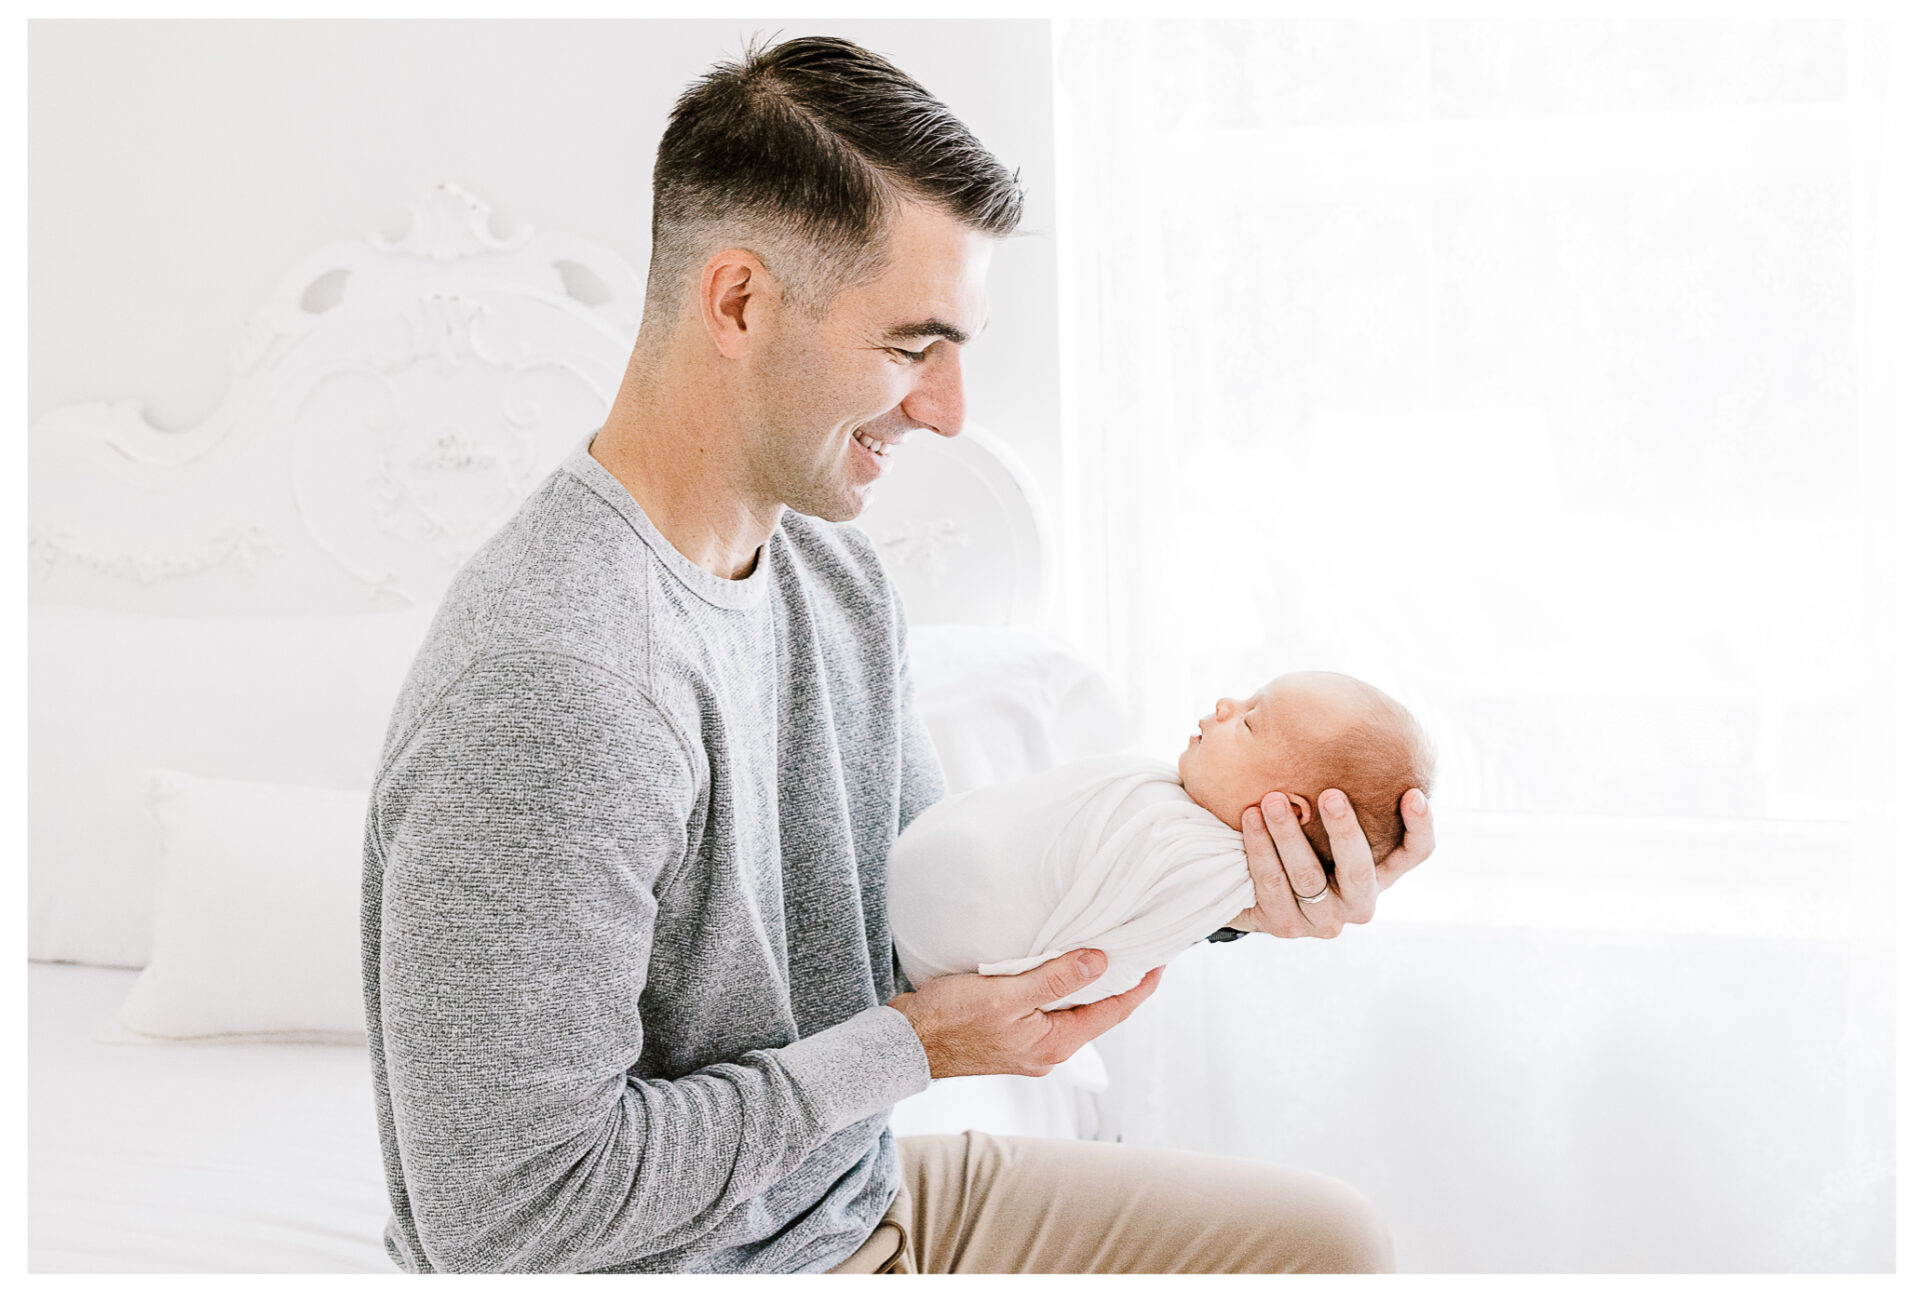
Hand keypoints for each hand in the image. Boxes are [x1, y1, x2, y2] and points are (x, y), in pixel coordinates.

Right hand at [886, 949, 1164, 1078]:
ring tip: (1102, 953)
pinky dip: (1059, 989)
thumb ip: (1054, 978)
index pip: (1111, 1013)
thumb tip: (1100, 961)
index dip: (1138, 987)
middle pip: (1095, 1013)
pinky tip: (1056, 968)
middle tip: (1136, 950)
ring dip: (1085, 984)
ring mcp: (1029, 1046)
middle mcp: (1048, 1050)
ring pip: (1070, 1011)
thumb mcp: (1006, 994)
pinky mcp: (1011, 1036)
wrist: (905, 1044)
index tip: (1160, 963)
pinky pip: (1048, 1010)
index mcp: (1054, 1044)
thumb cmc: (949, 1021)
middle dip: (1116, 984)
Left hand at [1239, 786, 1434, 939]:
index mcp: (1381, 873)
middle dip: (1345, 831)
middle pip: (1360, 871)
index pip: (1415, 854)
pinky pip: (1271, 884)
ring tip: (1273, 799)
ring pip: (1308, 877)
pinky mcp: (1286, 926)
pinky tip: (1251, 819)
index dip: (1420, 827)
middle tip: (1330, 794)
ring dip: (1289, 834)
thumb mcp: (1329, 821)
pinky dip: (1260, 848)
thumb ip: (1344, 793)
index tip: (1413, 794)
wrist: (1254, 887)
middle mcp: (1359, 902)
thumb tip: (1345, 723)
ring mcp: (1324, 920)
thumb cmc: (1303, 838)